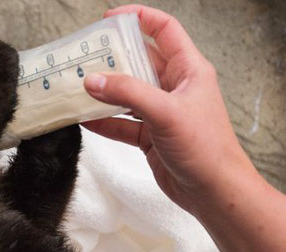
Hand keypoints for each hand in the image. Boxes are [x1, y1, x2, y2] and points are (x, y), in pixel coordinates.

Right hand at [82, 4, 257, 216]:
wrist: (213, 192)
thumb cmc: (205, 148)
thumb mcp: (165, 113)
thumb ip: (128, 94)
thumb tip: (94, 81)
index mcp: (188, 71)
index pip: (164, 31)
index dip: (139, 19)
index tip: (109, 19)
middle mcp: (174, 88)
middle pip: (140, 62)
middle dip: (113, 58)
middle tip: (85, 56)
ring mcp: (161, 113)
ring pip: (127, 94)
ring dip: (105, 91)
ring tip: (78, 86)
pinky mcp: (150, 136)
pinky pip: (122, 123)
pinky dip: (104, 121)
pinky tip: (84, 119)